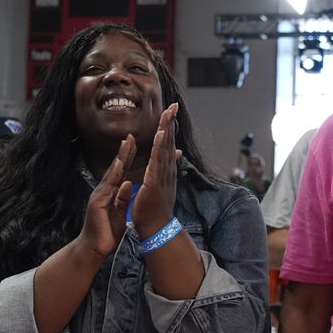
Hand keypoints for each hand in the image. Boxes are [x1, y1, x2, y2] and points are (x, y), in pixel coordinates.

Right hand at [76, 135, 135, 258]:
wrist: (94, 249)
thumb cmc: (107, 233)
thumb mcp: (120, 213)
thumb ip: (123, 198)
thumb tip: (129, 184)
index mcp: (111, 193)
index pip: (121, 172)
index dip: (128, 159)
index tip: (136, 144)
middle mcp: (104, 191)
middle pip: (116, 168)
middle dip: (124, 152)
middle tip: (131, 135)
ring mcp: (99, 195)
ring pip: (112, 173)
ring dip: (119, 158)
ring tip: (127, 143)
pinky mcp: (97, 202)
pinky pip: (108, 186)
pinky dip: (115, 174)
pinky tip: (120, 164)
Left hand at [132, 102, 182, 235]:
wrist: (156, 228)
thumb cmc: (156, 209)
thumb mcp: (162, 185)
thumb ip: (167, 170)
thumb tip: (177, 155)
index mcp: (166, 170)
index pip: (168, 144)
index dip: (169, 128)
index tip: (171, 112)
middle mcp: (167, 170)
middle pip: (169, 141)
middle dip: (171, 123)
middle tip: (174, 105)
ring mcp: (163, 175)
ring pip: (165, 147)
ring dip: (167, 129)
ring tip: (168, 113)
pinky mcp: (155, 181)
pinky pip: (158, 160)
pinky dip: (161, 146)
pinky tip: (161, 133)